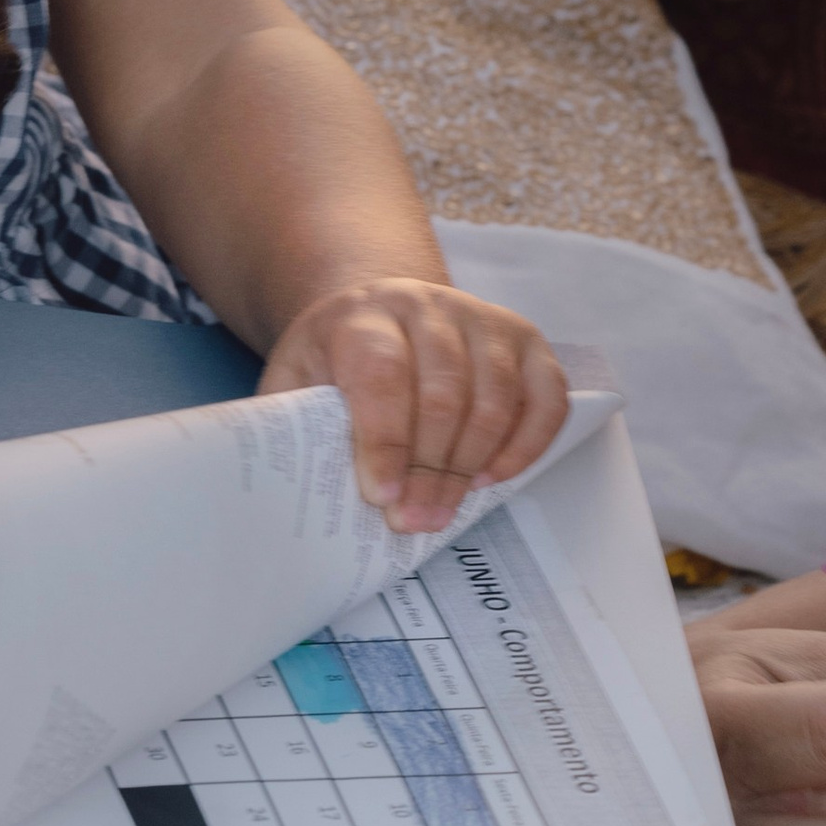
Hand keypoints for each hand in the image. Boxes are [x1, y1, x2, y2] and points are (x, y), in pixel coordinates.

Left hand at [260, 276, 567, 532]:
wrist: (379, 308)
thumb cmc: (336, 358)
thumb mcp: (295, 377)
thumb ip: (290, 421)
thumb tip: (280, 491)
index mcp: (364, 314)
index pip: (383, 374)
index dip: (385, 440)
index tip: (381, 496)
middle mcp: (428, 305)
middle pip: (444, 390)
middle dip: (430, 468)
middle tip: (412, 520)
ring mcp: (482, 318)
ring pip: (496, 395)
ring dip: (473, 464)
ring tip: (444, 511)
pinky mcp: (525, 340)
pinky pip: (546, 395)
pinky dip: (528, 443)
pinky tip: (492, 478)